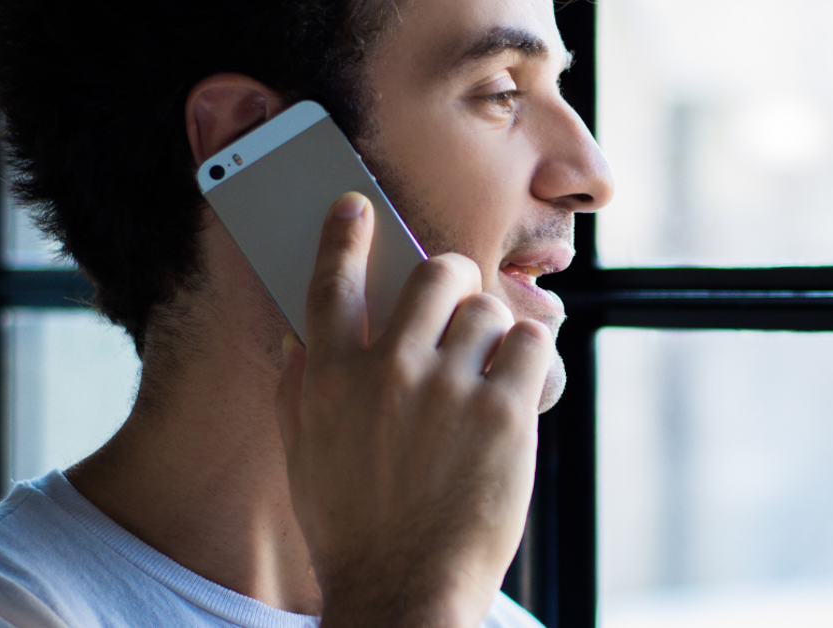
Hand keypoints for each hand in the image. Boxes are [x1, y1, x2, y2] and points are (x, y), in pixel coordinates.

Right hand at [276, 192, 552, 626]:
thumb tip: (299, 336)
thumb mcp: (305, 456)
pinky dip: (530, 358)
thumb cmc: (354, 527)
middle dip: (453, 278)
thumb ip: (299, 389)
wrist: (405, 587)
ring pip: (488, 309)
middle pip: (434, 274)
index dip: (345, 234)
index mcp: (330, 378)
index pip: (332, 281)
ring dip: (493, 331)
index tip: (355, 207)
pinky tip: (518, 385)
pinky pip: (532, 343)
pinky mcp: (504, 411)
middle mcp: (387, 371)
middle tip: (460, 299)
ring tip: (488, 368)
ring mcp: (448, 388)